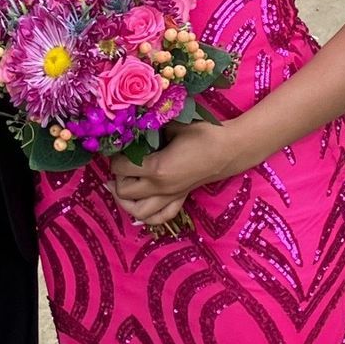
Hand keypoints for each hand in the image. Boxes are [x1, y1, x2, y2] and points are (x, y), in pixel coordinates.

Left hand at [109, 119, 228, 230]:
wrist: (229, 149)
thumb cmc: (203, 134)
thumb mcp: (173, 125)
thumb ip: (151, 130)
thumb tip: (133, 129)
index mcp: (157, 168)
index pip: (120, 168)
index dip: (115, 157)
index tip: (120, 148)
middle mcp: (161, 188)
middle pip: (124, 192)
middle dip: (118, 178)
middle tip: (122, 164)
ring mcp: (170, 197)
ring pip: (138, 212)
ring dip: (127, 201)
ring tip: (124, 186)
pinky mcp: (179, 199)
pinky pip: (159, 217)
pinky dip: (147, 215)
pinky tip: (142, 201)